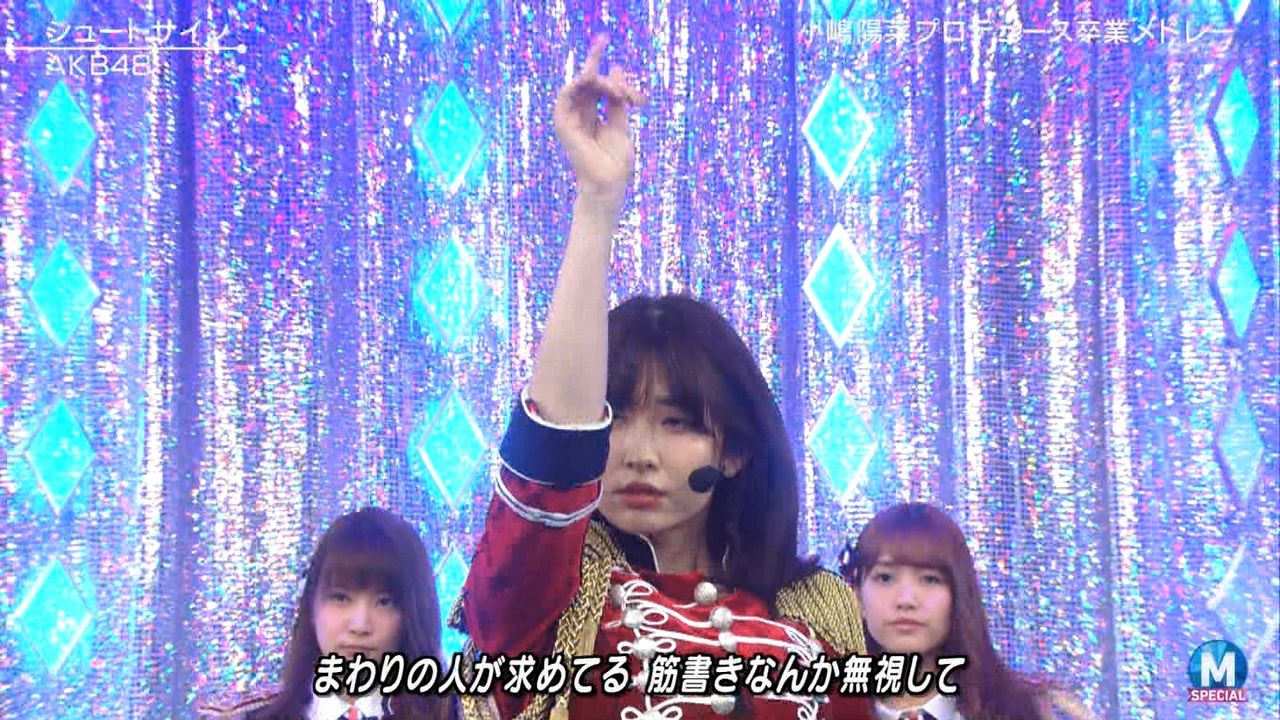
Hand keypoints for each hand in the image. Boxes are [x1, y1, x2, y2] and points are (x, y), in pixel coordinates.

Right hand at [552, 34, 644, 205]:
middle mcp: (579, 113)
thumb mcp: (621, 122)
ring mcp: (570, 117)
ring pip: (580, 84)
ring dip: (600, 82)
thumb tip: (615, 69)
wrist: (608, 183)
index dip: (602, 68)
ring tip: (618, 93)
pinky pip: (566, 94)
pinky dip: (580, 83)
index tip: (615, 61)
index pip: (595, 84)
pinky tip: (594, 81)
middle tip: (631, 97)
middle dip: (612, 82)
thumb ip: (617, 98)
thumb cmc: (615, 160)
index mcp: (591, 113)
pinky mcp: (563, 122)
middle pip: (589, 81)